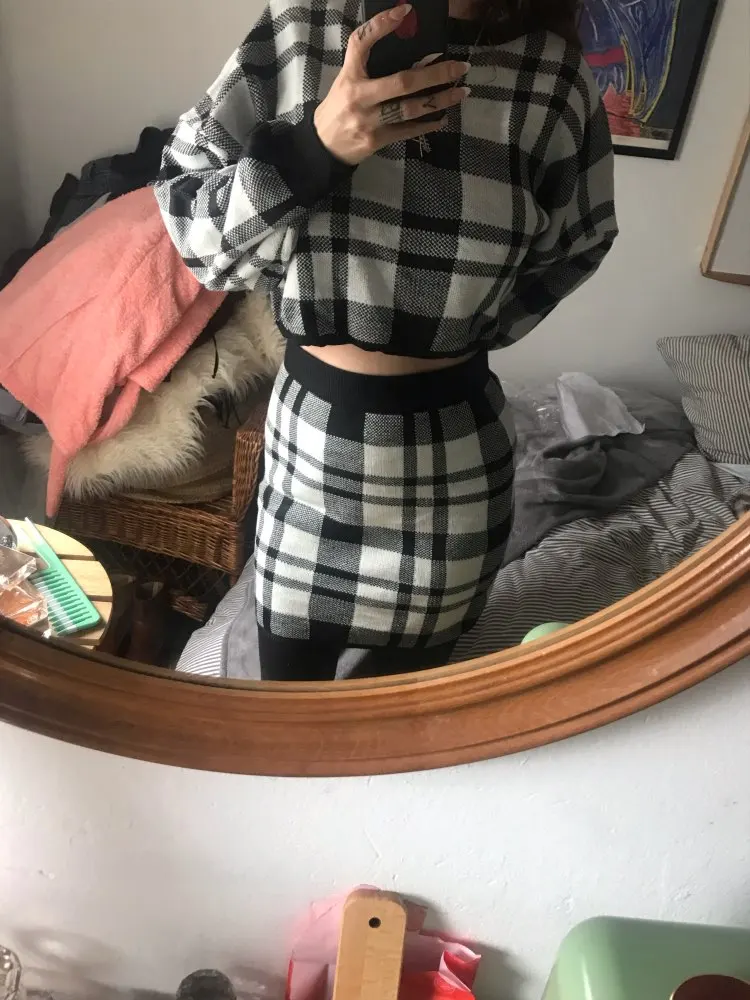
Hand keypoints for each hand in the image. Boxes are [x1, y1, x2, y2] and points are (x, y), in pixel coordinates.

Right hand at [314, 5, 469, 165]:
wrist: (324, 145)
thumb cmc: (340, 107)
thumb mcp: (347, 80)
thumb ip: (372, 68)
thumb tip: (414, 55)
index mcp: (350, 75)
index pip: (362, 42)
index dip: (381, 24)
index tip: (405, 11)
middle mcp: (359, 96)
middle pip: (403, 82)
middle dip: (436, 73)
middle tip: (460, 67)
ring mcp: (369, 120)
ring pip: (411, 108)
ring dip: (440, 100)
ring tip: (461, 92)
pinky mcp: (376, 140)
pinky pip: (407, 131)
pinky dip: (427, 124)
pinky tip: (443, 118)